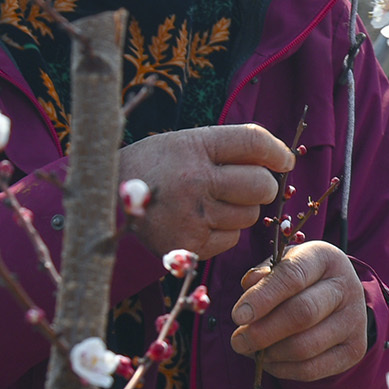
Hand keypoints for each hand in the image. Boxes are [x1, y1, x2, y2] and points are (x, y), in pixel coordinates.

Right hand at [114, 125, 292, 260]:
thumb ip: (225, 148)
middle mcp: (196, 180)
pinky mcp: (190, 245)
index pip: (254, 143)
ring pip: (249, 216)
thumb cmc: (152, 167)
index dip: (277, 152)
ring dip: (241, 210)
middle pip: (262, 185)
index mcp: (194, 146)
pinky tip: (201, 221)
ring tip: (212, 203)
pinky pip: (231, 239)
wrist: (104, 200)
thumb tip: (278, 159)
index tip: (284, 160)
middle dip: (262, 187)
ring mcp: (193, 215)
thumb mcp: (182, 143)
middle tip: (245, 186)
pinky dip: (224, 232)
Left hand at [230, 240, 372, 381]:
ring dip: (270, 354)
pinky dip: (282, 369)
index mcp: (326, 258)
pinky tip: (269, 361)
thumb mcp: (282, 265)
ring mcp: (355, 321)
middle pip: (303, 313)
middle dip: (264, 332)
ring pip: (305, 346)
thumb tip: (249, 288)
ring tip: (252, 350)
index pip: (294, 276)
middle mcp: (347, 287)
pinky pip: (311, 369)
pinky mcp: (354, 350)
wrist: (338, 298)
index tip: (238, 316)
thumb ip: (263, 274)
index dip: (263, 298)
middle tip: (238, 341)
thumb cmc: (300, 279)